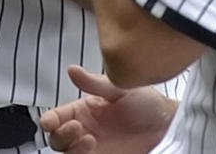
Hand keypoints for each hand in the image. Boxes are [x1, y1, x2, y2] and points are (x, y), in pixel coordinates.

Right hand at [39, 66, 175, 153]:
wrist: (167, 126)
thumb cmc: (146, 103)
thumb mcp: (119, 88)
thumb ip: (94, 83)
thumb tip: (72, 70)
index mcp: (83, 110)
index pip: (56, 117)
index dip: (48, 120)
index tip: (50, 121)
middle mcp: (84, 130)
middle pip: (56, 139)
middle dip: (60, 135)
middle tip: (76, 128)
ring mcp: (93, 149)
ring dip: (71, 148)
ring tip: (90, 139)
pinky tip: (94, 148)